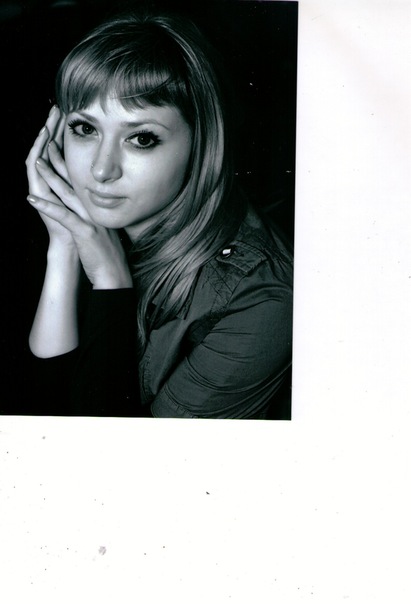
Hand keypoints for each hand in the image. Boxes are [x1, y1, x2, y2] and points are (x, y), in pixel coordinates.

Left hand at [26, 108, 132, 288]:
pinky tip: (32, 199)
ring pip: (68, 194)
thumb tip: (91, 208)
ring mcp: (91, 220)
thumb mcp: (104, 232)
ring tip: (37, 162)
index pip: (83, 182)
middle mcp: (96, 210)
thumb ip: (97, 217)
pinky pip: (63, 216)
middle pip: (76, 181)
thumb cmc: (108, 257)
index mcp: (99, 208)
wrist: (115, 276)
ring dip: (51, 177)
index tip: (60, 147)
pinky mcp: (85, 232)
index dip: (70, 164)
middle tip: (48, 141)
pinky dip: (47, 207)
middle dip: (61, 161)